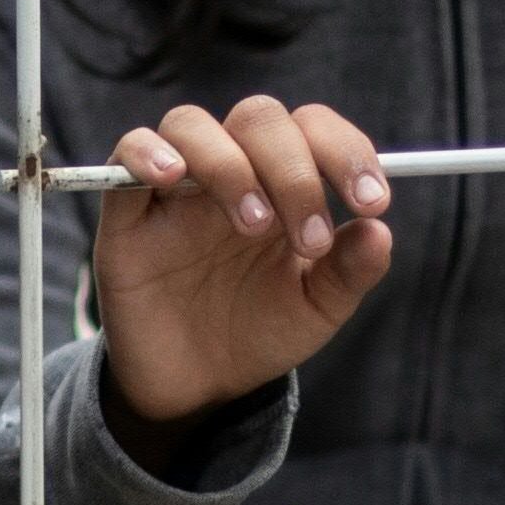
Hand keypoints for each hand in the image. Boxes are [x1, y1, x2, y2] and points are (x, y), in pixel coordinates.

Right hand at [91, 95, 393, 457]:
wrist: (197, 386)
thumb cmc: (258, 332)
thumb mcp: (316, 309)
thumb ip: (349, 271)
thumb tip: (379, 232)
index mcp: (282, 182)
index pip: (312, 129)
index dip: (346, 151)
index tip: (372, 202)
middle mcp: (231, 171)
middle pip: (257, 119)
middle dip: (294, 170)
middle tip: (308, 237)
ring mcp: (176, 188)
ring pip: (192, 125)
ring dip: (230, 164)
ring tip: (253, 224)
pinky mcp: (127, 214)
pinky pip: (125, 155)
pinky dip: (147, 152)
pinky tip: (172, 177)